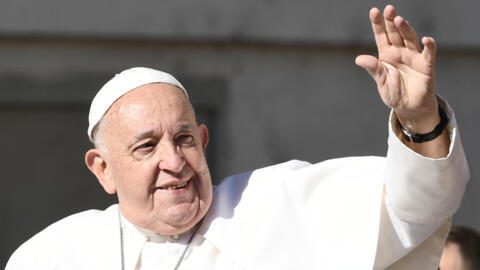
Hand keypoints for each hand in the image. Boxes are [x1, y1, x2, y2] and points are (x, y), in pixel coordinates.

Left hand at [355, 5, 438, 132]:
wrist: (409, 107)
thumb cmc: (394, 92)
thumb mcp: (381, 82)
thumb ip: (373, 69)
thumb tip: (359, 59)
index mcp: (386, 54)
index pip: (382, 36)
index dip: (378, 24)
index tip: (374, 11)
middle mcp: (400, 52)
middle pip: (396, 33)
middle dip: (391, 21)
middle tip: (389, 9)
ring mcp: (413, 57)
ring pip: (410, 39)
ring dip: (406, 29)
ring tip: (399, 20)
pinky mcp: (426, 65)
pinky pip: (428, 54)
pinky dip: (429, 46)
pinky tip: (426, 39)